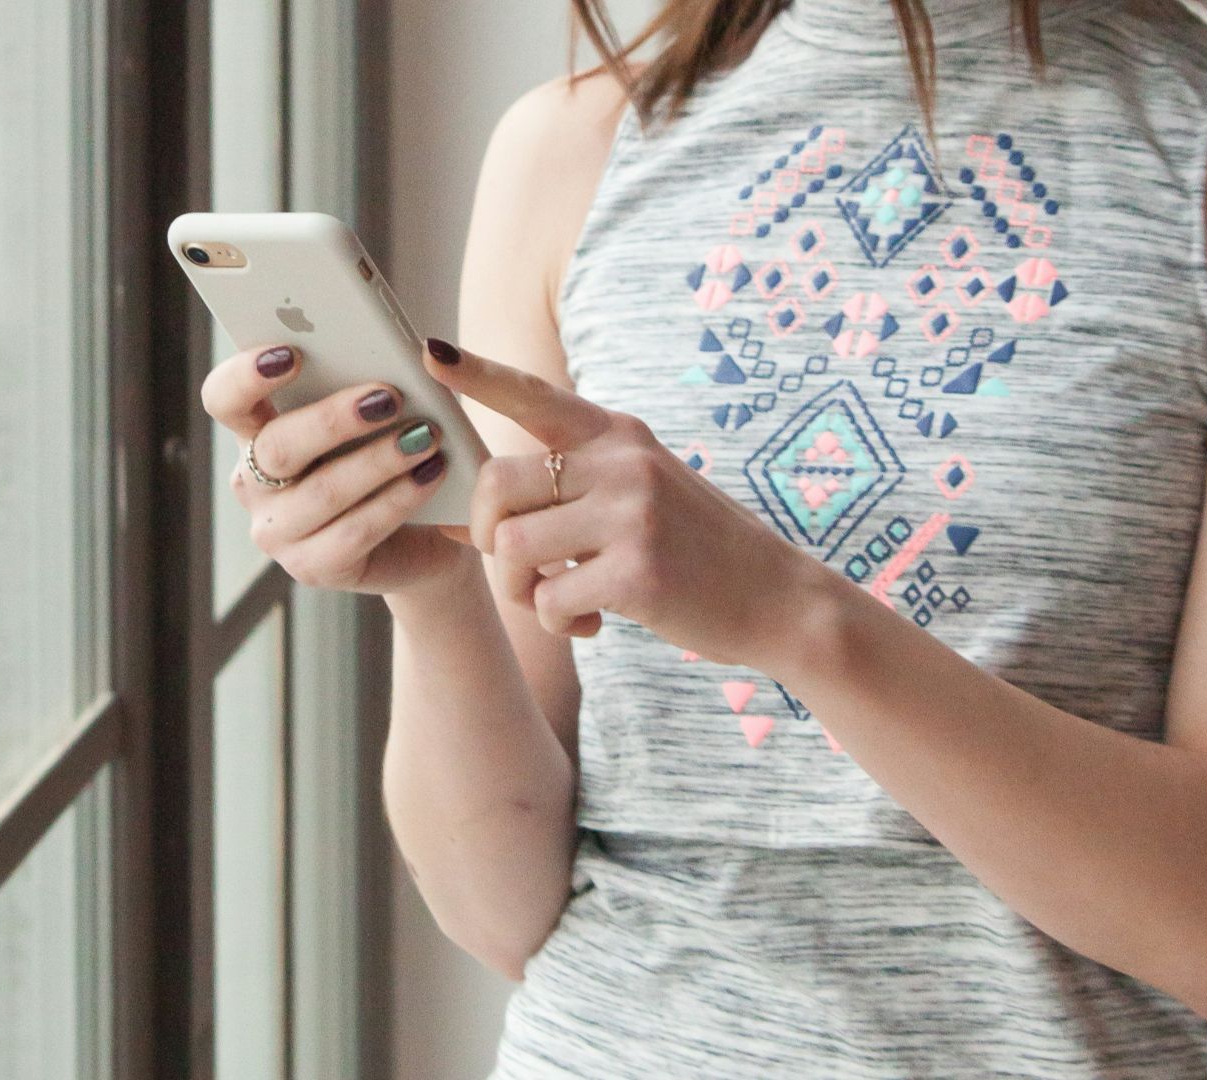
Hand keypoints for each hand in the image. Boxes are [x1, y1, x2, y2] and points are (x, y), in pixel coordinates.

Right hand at [201, 344, 468, 594]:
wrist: (422, 537)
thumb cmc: (389, 456)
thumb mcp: (373, 416)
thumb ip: (365, 381)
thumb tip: (402, 346)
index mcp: (255, 432)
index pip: (224, 399)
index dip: (246, 375)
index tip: (293, 353)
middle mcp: (254, 483)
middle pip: (276, 447)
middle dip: (334, 419)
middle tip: (389, 396)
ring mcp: (278, 532)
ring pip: (322, 491)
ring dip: (379, 459)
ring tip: (426, 436)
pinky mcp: (312, 568)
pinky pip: (354, 532)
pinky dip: (397, 499)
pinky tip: (430, 474)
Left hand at [427, 339, 837, 671]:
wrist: (777, 598)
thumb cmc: (692, 549)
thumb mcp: (638, 493)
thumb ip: (566, 490)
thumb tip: (465, 517)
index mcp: (617, 434)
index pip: (534, 395)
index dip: (476, 375)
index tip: (429, 352)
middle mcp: (622, 461)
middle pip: (497, 482)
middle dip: (486, 534)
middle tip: (517, 565)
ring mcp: (632, 513)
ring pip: (512, 546)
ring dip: (517, 588)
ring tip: (556, 599)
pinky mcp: (637, 570)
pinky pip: (548, 599)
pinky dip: (555, 622)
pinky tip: (590, 623)